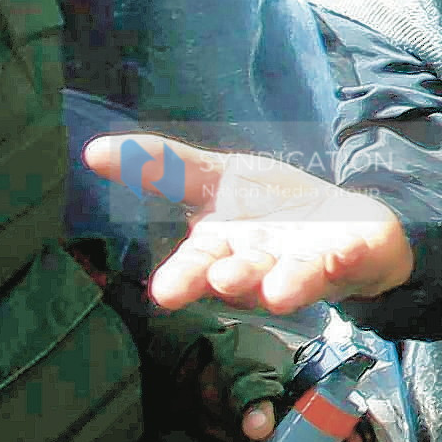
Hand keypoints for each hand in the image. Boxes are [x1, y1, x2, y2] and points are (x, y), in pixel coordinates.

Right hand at [82, 134, 413, 314]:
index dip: (183, 277)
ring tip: (279, 290)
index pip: (197, 264)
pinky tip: (343, 251)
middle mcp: (262, 267)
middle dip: (234, 280)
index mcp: (225, 248)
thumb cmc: (272, 208)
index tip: (164, 292)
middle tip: (221, 281)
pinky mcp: (350, 261)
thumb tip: (92, 149)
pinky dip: (346, 258)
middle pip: (244, 277)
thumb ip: (165, 168)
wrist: (346, 223)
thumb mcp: (220, 177)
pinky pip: (349, 262)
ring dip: (286, 283)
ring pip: (293, 280)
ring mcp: (307, 268)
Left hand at [185, 354, 371, 441]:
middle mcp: (301, 408)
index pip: (341, 408)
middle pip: (329, 438)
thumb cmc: (228, 362)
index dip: (352, 431)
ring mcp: (283, 428)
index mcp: (306, 385)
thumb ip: (254, 398)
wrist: (193, 374)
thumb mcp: (245, 374)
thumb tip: (261, 429)